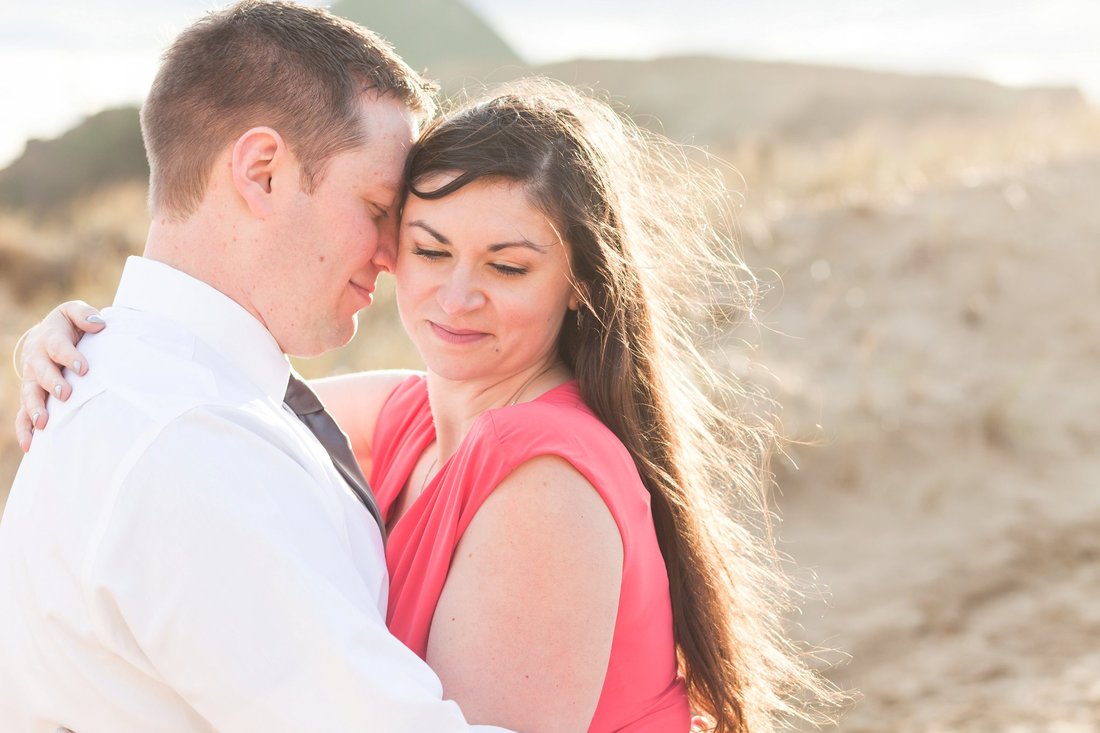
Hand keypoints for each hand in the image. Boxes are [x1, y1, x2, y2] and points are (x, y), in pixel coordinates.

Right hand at [14, 301, 105, 451]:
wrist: (46, 335)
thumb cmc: (68, 326)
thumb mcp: (74, 312)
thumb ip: (85, 315)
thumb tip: (99, 324)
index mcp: (49, 339)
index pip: (59, 348)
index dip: (70, 357)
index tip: (84, 369)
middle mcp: (36, 360)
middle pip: (41, 372)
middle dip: (52, 383)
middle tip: (65, 394)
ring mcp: (31, 379)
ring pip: (29, 395)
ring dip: (35, 409)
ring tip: (43, 424)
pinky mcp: (31, 394)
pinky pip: (23, 413)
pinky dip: (24, 429)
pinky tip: (30, 445)